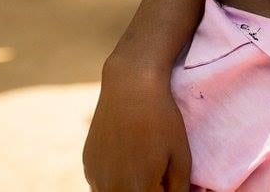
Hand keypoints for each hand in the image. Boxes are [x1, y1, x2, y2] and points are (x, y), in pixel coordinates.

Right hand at [83, 65, 191, 191]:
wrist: (130, 87)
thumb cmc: (162, 121)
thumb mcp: (181, 156)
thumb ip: (179, 188)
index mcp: (137, 189)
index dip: (161, 191)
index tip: (166, 180)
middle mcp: (111, 188)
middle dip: (147, 189)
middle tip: (158, 173)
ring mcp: (95, 177)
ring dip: (128, 188)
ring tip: (143, 165)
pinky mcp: (87, 165)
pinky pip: (101, 183)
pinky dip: (114, 178)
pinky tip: (127, 157)